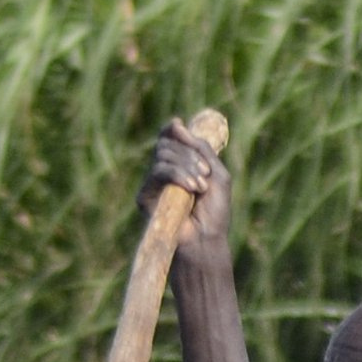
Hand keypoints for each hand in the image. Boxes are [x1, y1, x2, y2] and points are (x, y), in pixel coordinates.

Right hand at [140, 117, 230, 244]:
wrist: (208, 239)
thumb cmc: (215, 211)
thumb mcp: (216, 172)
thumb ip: (201, 147)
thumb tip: (176, 123)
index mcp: (180, 163)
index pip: (168, 137)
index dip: (172, 129)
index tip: (180, 126)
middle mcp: (163, 171)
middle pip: (166, 143)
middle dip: (189, 153)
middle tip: (205, 173)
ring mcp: (153, 184)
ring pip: (162, 155)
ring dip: (186, 166)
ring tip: (201, 186)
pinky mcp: (145, 196)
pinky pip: (158, 172)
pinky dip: (177, 175)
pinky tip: (192, 188)